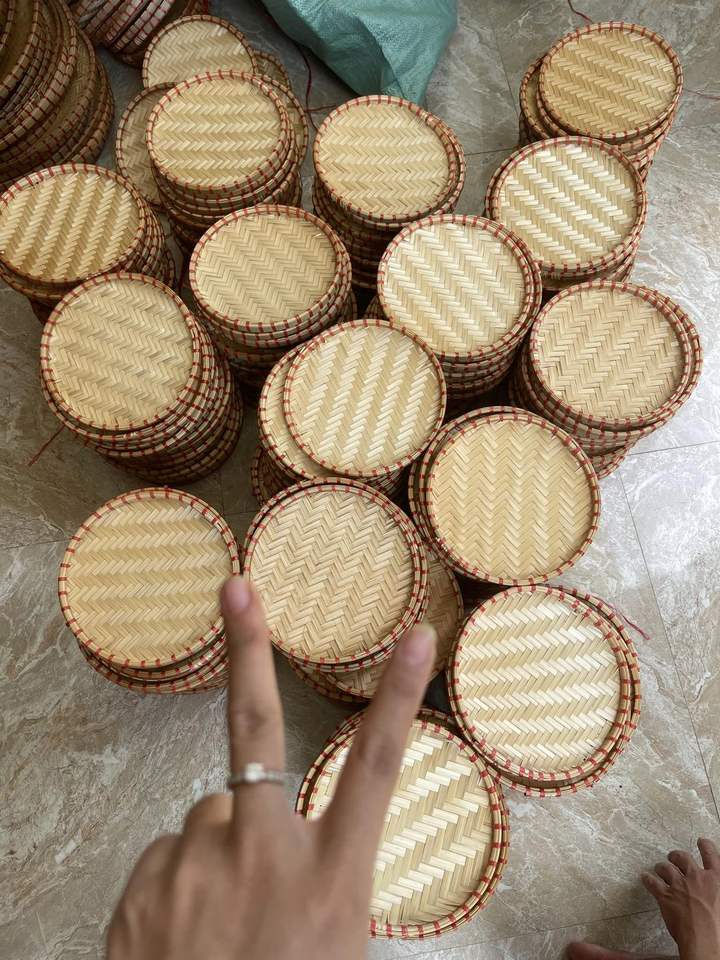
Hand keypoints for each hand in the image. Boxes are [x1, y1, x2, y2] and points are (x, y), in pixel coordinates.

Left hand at [106, 576, 435, 959]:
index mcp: (330, 882)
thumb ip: (319, 881)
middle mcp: (262, 858)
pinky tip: (184, 933)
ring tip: (219, 921)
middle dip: (247, 652)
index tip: (416, 637)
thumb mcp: (333, 949)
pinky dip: (180, 877)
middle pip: (257, 732)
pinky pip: (169, 853)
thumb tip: (289, 836)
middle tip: (235, 589)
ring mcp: (194, 867)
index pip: (376, 770)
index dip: (399, 698)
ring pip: (210, 816)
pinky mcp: (141, 885)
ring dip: (218, 847)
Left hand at [642, 839, 719, 959]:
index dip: (705, 846)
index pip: (711, 854)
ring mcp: (679, 885)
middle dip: (676, 856)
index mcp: (716, 879)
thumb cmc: (719, 928)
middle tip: (673, 857)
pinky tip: (645, 878)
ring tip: (659, 869)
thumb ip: (717, 890)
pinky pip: (652, 882)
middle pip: (682, 857)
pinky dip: (647, 879)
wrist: (706, 941)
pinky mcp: (665, 896)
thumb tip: (714, 891)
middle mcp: (696, 877)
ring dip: (661, 868)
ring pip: (665, 867)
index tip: (701, 841)